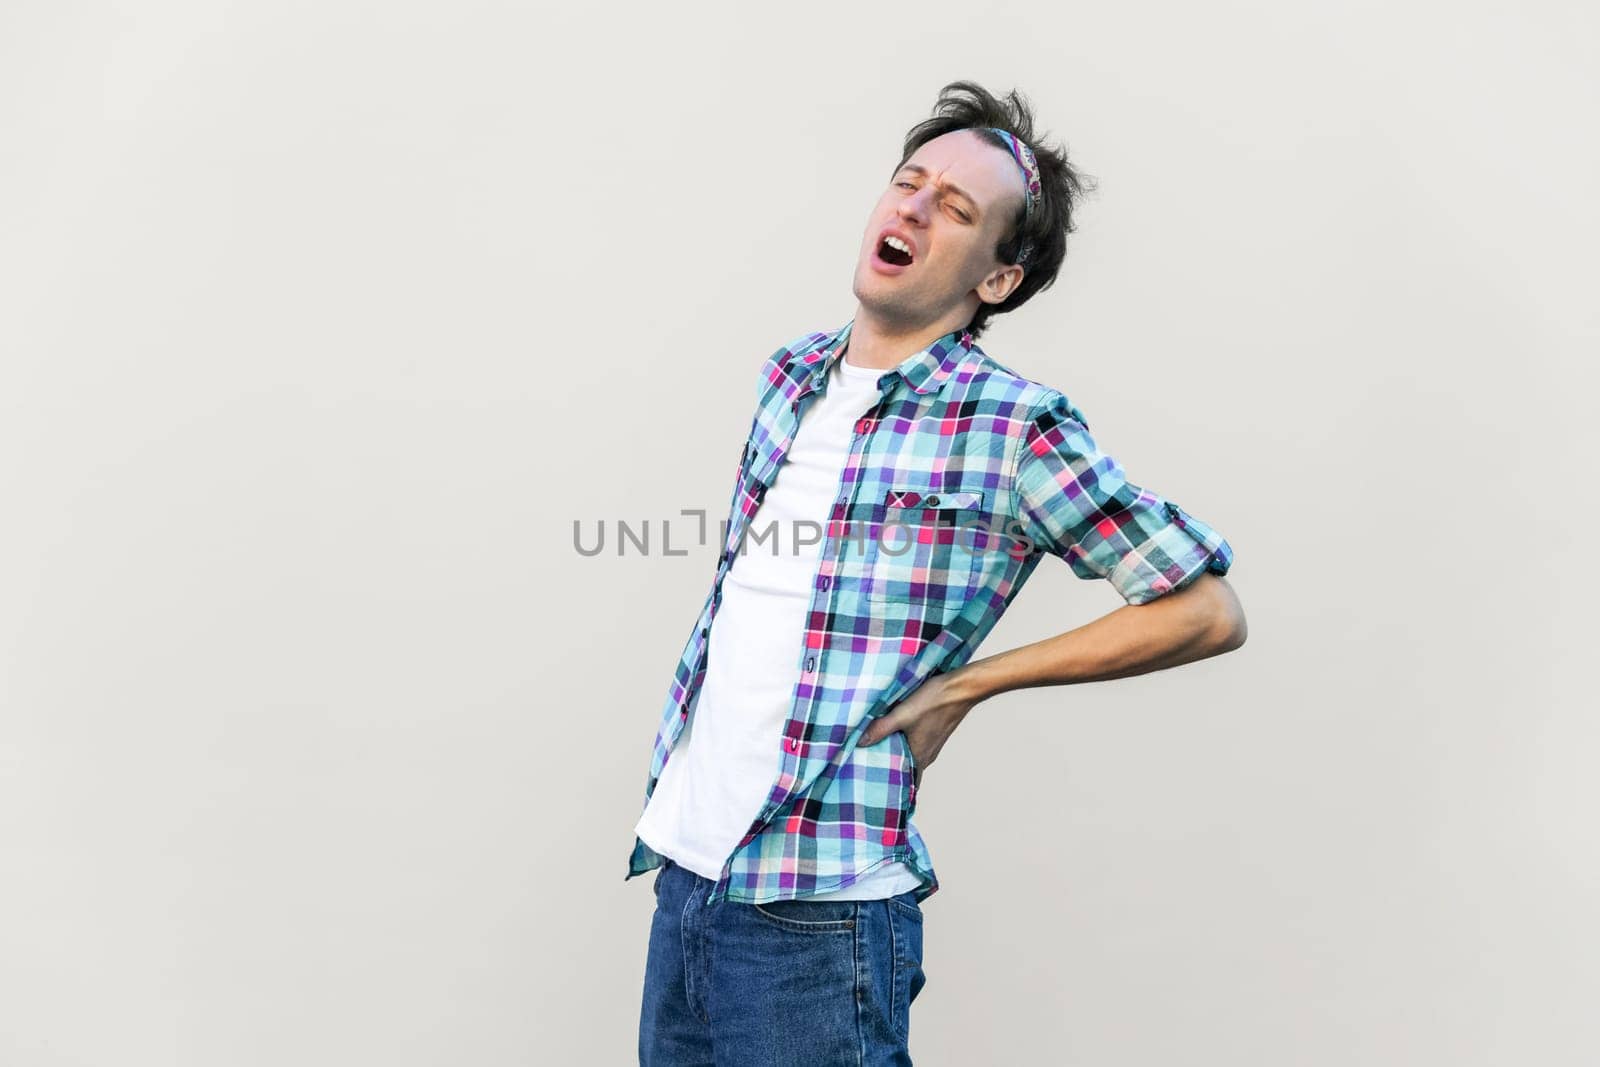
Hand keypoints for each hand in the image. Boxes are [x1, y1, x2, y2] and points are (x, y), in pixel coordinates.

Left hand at [858, 670, 978, 782]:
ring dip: (897, 756)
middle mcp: (927, 754)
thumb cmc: (935, 702)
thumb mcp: (902, 715)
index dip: (895, 789)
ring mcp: (932, 744)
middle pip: (907, 770)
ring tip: (877, 753)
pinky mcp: (933, 732)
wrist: (961, 688)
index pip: (908, 784)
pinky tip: (895, 734)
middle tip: (869, 771)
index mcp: (920, 756)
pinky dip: (905, 744)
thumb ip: (881, 728)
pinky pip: (916, 745)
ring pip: (911, 757)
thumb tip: (859, 742)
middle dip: (890, 772)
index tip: (878, 791)